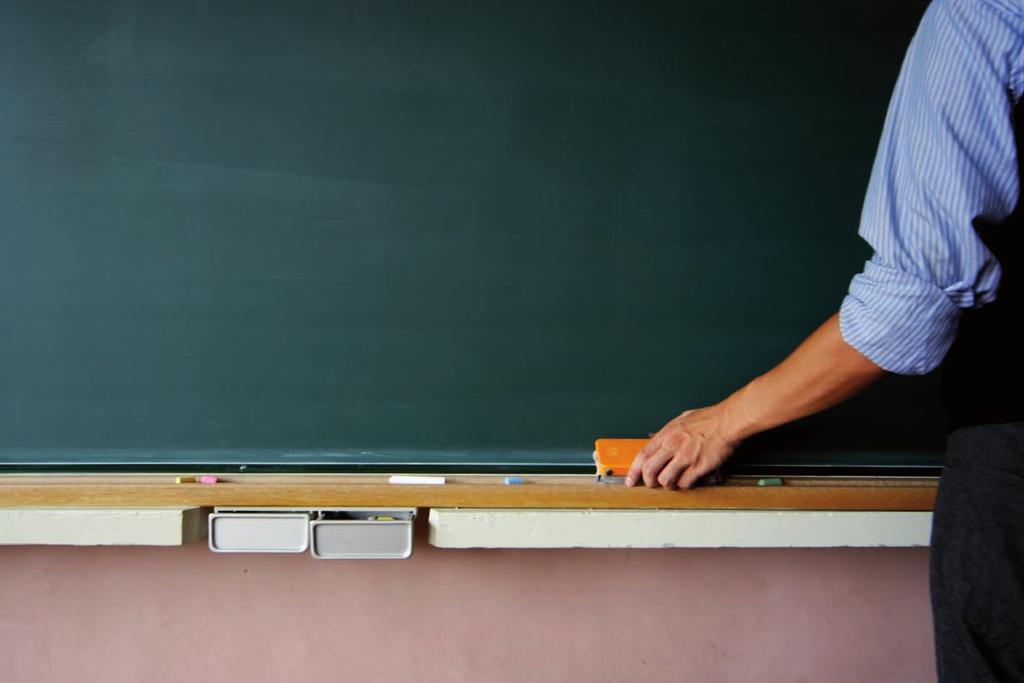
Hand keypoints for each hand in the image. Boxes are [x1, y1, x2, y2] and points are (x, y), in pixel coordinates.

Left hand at [625, 403, 741, 489]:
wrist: (727, 421)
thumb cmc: (708, 419)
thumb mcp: (681, 420)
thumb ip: (668, 432)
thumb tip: (659, 439)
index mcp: (666, 434)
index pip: (642, 455)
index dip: (633, 471)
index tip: (630, 480)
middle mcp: (673, 446)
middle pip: (649, 470)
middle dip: (648, 481)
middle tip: (651, 484)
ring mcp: (685, 457)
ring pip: (665, 480)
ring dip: (667, 484)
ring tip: (672, 482)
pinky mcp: (698, 466)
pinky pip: (685, 483)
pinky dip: (684, 485)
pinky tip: (688, 480)